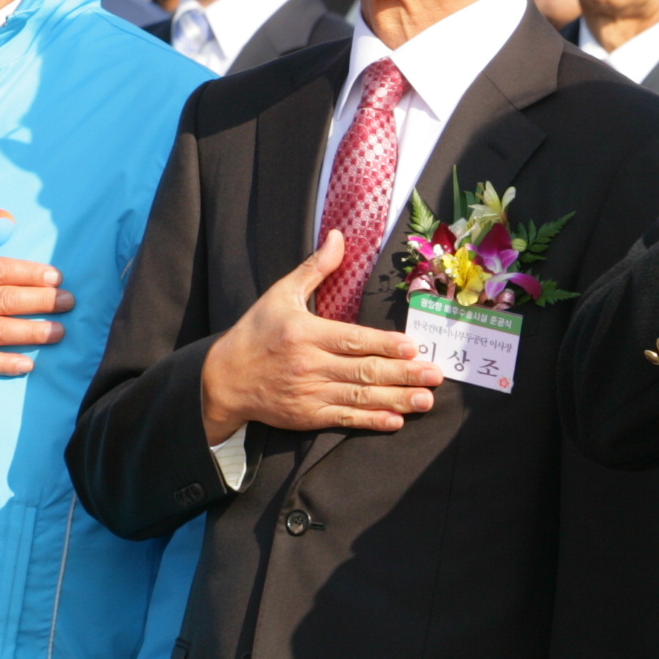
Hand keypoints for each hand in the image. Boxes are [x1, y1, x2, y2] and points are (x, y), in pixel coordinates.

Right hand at [197, 229, 440, 440]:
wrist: (223, 380)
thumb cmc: (255, 332)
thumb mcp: (280, 295)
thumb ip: (315, 269)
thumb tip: (339, 237)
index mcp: (304, 333)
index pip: (353, 340)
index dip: (384, 345)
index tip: (412, 348)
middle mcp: (309, 365)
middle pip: (364, 371)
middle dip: (403, 374)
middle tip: (435, 375)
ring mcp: (308, 393)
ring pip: (360, 397)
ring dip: (396, 399)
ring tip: (426, 399)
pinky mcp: (306, 416)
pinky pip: (344, 419)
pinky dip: (371, 421)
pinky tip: (396, 420)